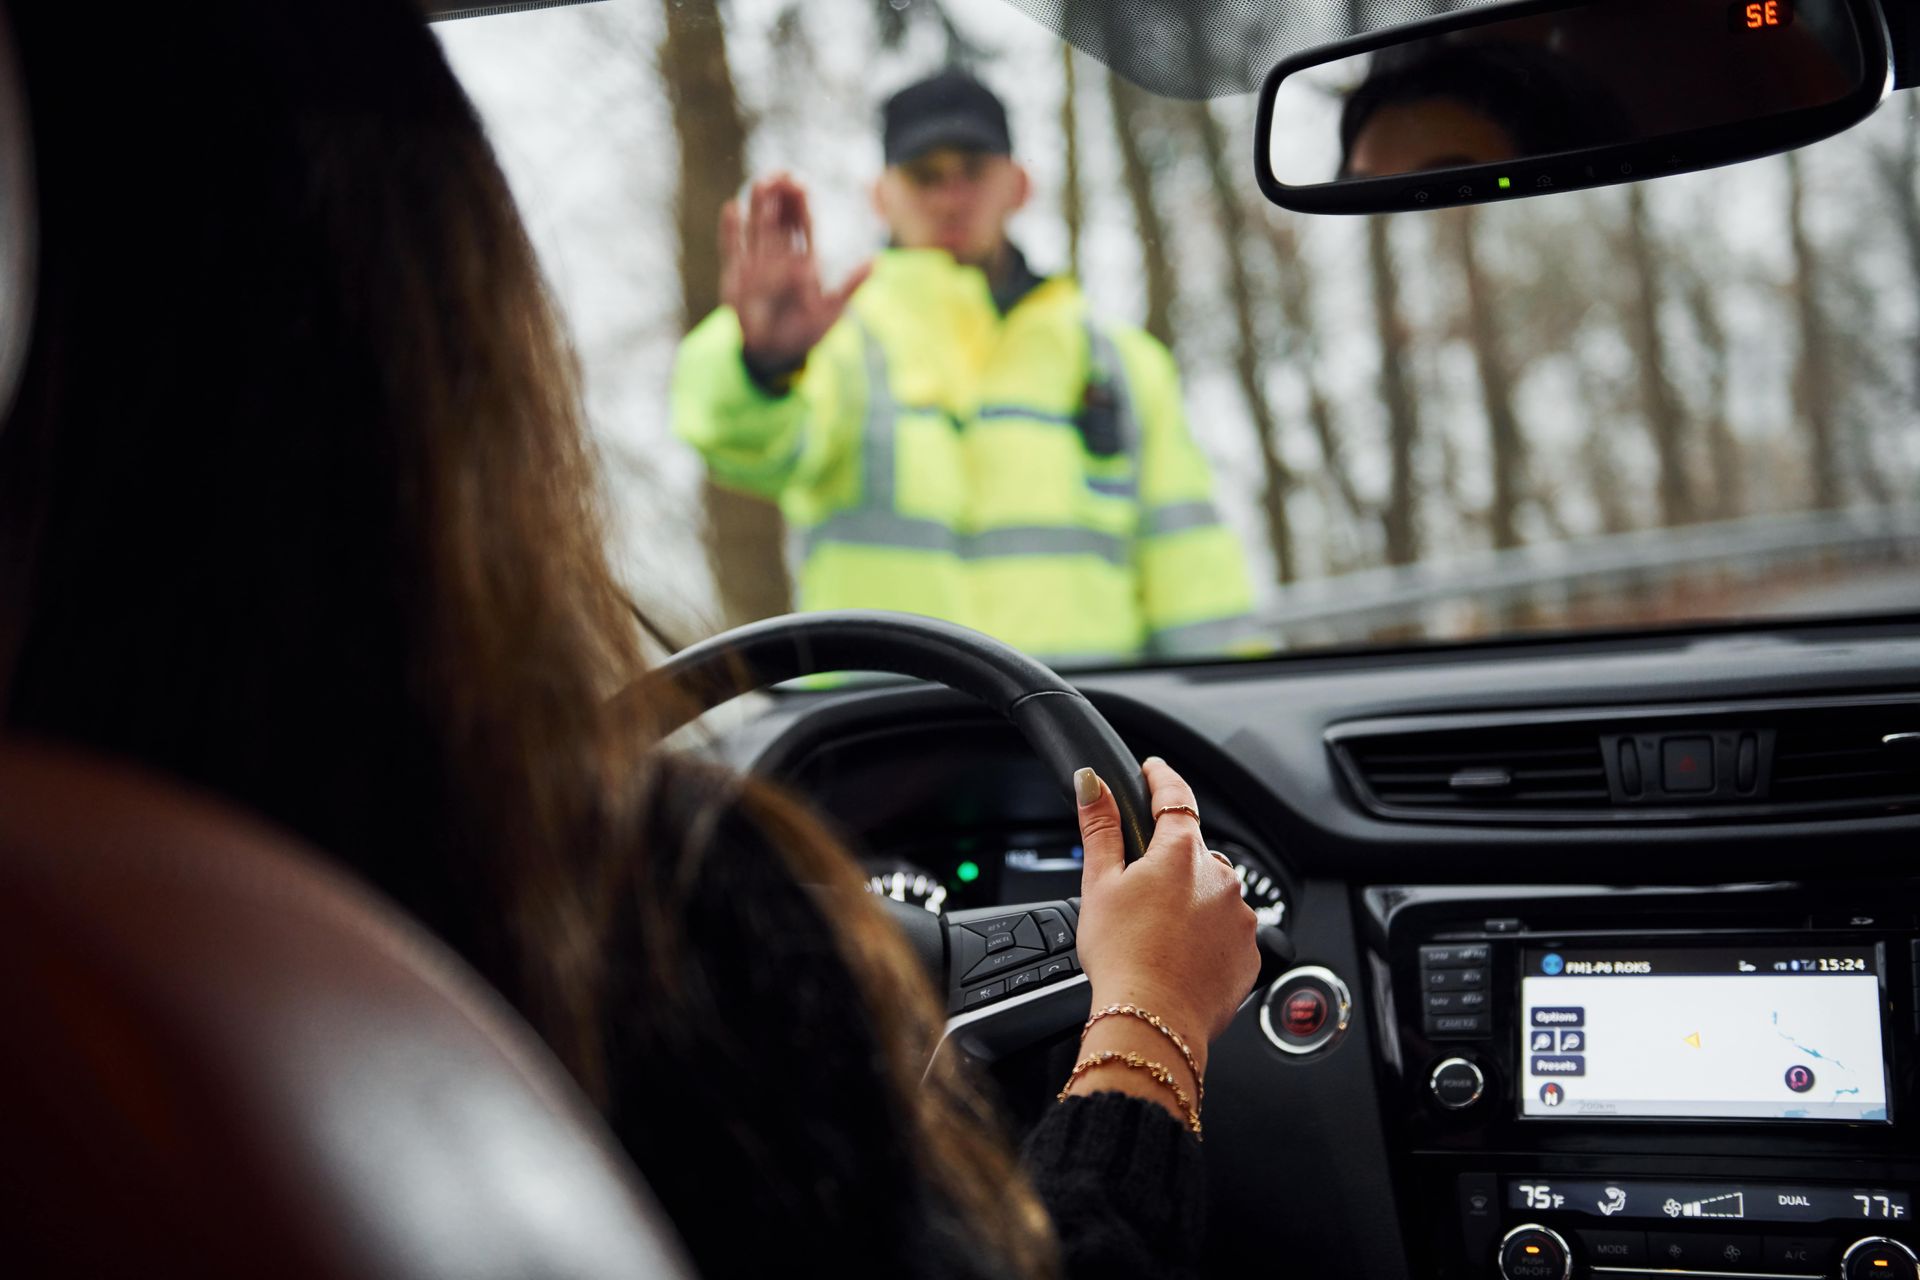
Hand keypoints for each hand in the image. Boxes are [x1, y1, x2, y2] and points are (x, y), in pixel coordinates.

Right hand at [719, 174, 871, 371]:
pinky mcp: (737, 276)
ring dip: (759, 207)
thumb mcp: (833, 310)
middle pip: (781, 220)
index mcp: (804, 262)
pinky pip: (733, 248)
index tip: (800, 182)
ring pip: (759, 229)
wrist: (775, 353)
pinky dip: (732, 229)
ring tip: (760, 182)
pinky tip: (732, 207)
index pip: (804, 226)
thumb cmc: (806, 333)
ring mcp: (757, 265)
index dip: (802, 204)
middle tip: (780, 173)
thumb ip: (851, 285)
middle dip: (781, 198)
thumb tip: (875, 262)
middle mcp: (780, 258)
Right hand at [1072, 758, 1260, 1051]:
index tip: (1154, 770)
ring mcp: (1240, 916)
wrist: (1154, 1019)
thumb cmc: (1123, 956)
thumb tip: (1092, 782)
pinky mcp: (1250, 953)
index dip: (1161, 778)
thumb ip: (1100, 827)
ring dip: (1193, 901)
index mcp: (1181, 853)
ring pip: (1215, 893)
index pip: (1175, 797)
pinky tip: (1181, 955)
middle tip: (1140, 891)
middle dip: (1172, 862)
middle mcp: (1221, 878)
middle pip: (1194, 853)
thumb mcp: (1099, 884)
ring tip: (1159, 933)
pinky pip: (1230, 931)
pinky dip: (1209, 936)